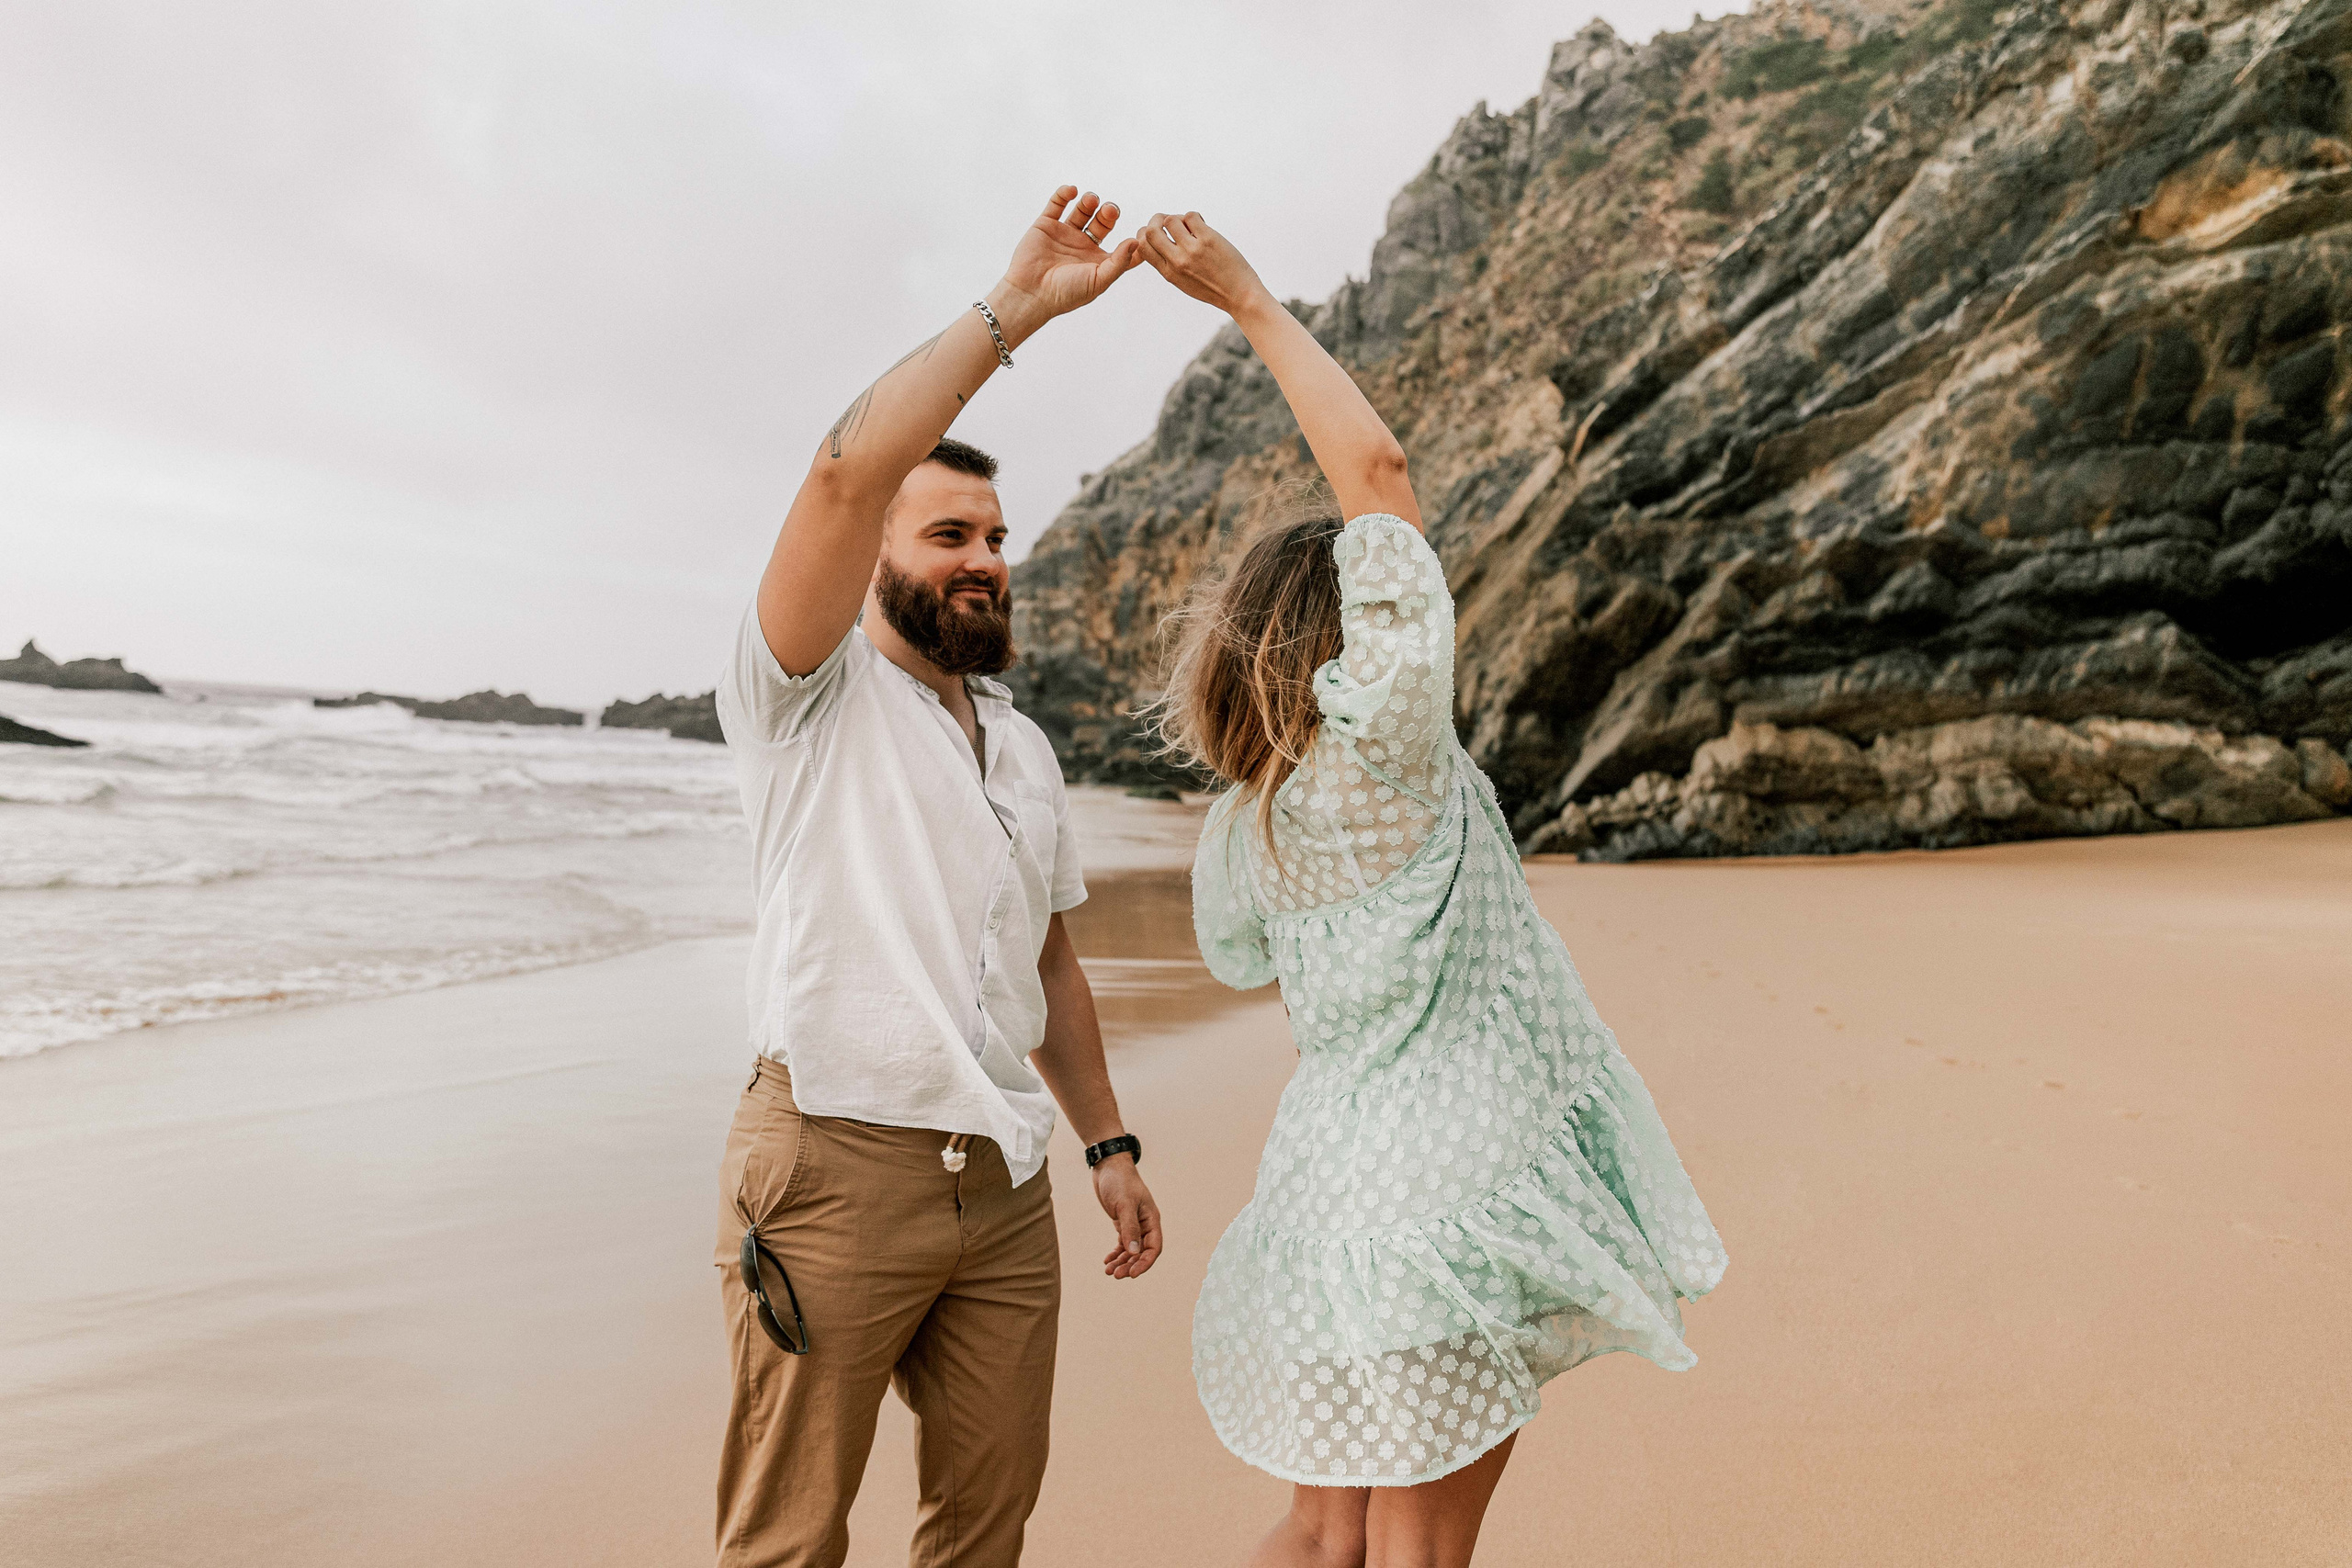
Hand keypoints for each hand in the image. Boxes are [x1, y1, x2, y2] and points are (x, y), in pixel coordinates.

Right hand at [999, 185, 1142, 328]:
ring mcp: (1064, 234)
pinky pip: (1056, 204)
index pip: (1121, 247)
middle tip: (1109, 210)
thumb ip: (1119, 262)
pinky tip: (1071, 191)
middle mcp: (1082, 246)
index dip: (1134, 239)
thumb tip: (1135, 242)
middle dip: (1108, 213)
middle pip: (1102, 222)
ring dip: (1089, 201)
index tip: (1144, 230)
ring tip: (1091, 200)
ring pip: (1082, 211)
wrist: (1031, 292)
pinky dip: (1064, 194)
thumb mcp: (1099, 280)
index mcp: (1098, 261)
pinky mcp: (1045, 225)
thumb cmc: (1067, 293)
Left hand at [1091, 1156, 1162, 1279]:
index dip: (1145, 1263)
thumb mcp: (1124, 1204)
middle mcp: (1145, 1224)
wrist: (1108, 1166)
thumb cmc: (1119, 1181)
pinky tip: (1107, 1260)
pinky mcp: (1122, 1222)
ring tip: (1108, 1271)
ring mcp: (1134, 1224)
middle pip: (1141, 1252)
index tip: (1132, 1274)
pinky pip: (1122, 1243)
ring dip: (1121, 1261)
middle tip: (1114, 1275)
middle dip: (1130, 1265)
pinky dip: (1116, 1253)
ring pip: (1131, 1250)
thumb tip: (1134, 1251)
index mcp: (1151, 1219)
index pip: (1154, 1248)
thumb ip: (1129, 1228)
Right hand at [1134, 212, 1268, 316]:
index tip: (1155, 231)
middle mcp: (1178, 261)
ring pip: (1171, 220)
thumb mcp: (1184, 282)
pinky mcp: (1208, 239)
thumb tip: (1161, 236)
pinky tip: (1203, 225)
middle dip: (1156, 220)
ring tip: (1191, 225)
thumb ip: (1169, 263)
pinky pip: (1191, 216)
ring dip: (1179, 218)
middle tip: (1167, 220)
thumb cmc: (1213, 288)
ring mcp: (1192, 250)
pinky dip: (1195, 217)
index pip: (1142, 247)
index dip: (1144, 234)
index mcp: (1169, 273)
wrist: (1240, 296)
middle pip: (1151, 232)